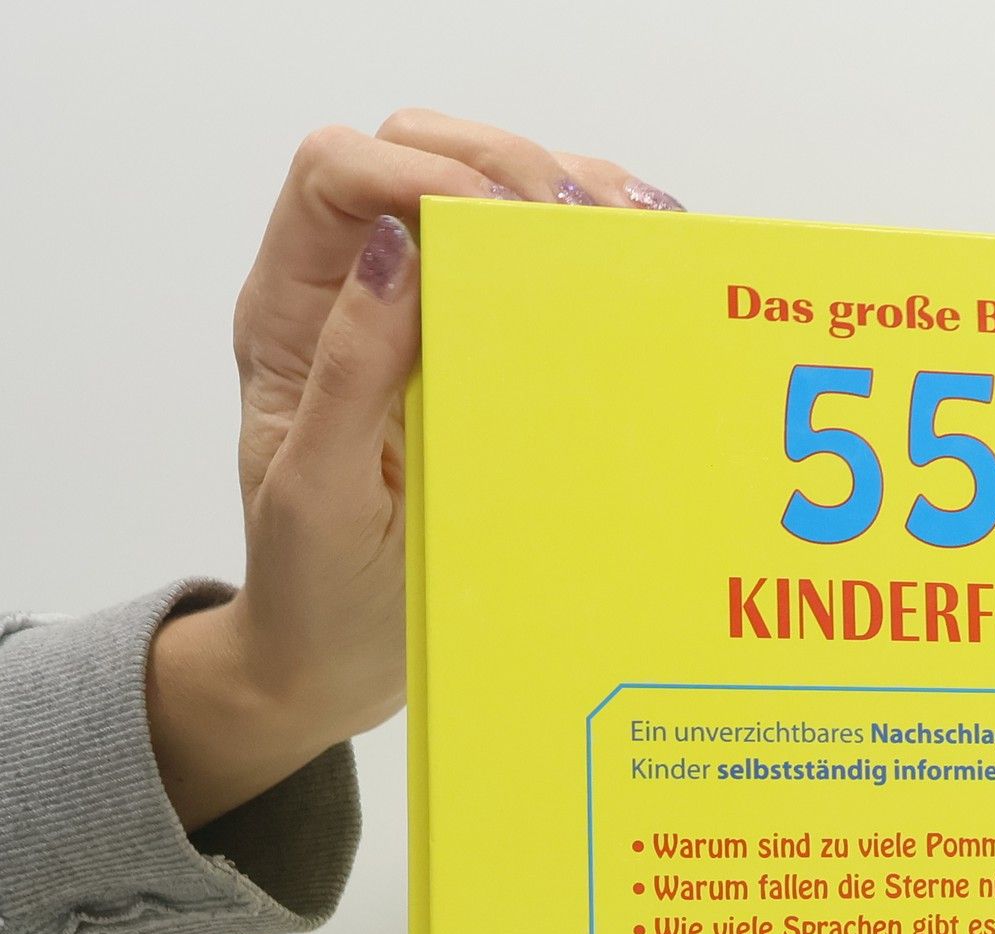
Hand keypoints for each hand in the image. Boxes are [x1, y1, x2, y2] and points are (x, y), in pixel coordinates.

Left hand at [148, 111, 681, 829]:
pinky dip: (587, 249)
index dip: (419, 173)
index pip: (338, 179)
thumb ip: (350, 372)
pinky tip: (644, 261)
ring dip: (559, 191)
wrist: (336, 661)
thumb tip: (403, 252)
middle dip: (502, 165)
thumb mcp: (321, 494)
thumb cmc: (316, 591)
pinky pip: (526, 270)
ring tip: (636, 228)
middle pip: (414, 154)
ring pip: (479, 193)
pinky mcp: (479, 355)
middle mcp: (354, 298)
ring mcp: (421, 322)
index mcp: (294, 317)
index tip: (506, 225)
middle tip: (584, 225)